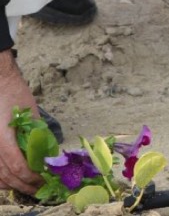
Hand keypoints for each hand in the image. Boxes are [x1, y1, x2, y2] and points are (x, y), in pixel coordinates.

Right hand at [0, 51, 42, 195]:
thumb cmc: (15, 95)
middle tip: (40, 189)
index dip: (31, 178)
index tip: (44, 180)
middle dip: (25, 185)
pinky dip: (1, 179)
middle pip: (7, 176)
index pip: (17, 166)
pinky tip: (12, 181)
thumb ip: (38, 135)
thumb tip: (48, 154)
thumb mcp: (32, 114)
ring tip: (29, 187)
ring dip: (13, 185)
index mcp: (4, 138)